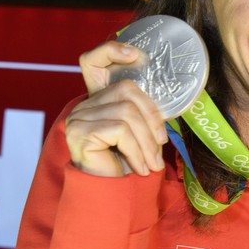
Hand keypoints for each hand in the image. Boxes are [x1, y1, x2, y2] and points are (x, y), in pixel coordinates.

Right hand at [65, 41, 167, 176]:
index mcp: (96, 101)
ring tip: (152, 165)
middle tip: (159, 148)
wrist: (108, 199)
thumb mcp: (138, 134)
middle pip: (127, 92)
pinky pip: (120, 131)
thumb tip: (169, 104)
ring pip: (128, 114)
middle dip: (151, 120)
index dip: (111, 49)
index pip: (92, 60)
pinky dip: (137, 151)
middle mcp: (83, 106)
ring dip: (147, 142)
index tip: (135, 54)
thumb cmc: (125, 167)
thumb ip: (142, 113)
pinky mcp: (80, 132)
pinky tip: (140, 168)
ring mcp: (78, 118)